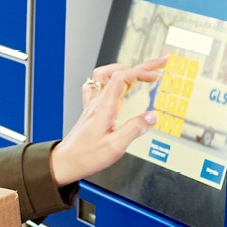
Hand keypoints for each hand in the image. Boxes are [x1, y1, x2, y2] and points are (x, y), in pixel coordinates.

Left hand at [51, 57, 168, 185]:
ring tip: (139, 71)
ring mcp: (93, 104)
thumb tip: (152, 116)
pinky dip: (110, 80)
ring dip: (124, 69)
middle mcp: (98, 101)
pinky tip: (116, 85)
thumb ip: (135, 129)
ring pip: (105, 75)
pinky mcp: (91, 110)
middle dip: (142, 66)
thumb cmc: (87, 156)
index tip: (157, 76)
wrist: (66, 162)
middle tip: (160, 64)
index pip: (123, 77)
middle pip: (119, 72)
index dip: (141, 72)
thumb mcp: (116, 146)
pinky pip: (97, 86)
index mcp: (105, 107)